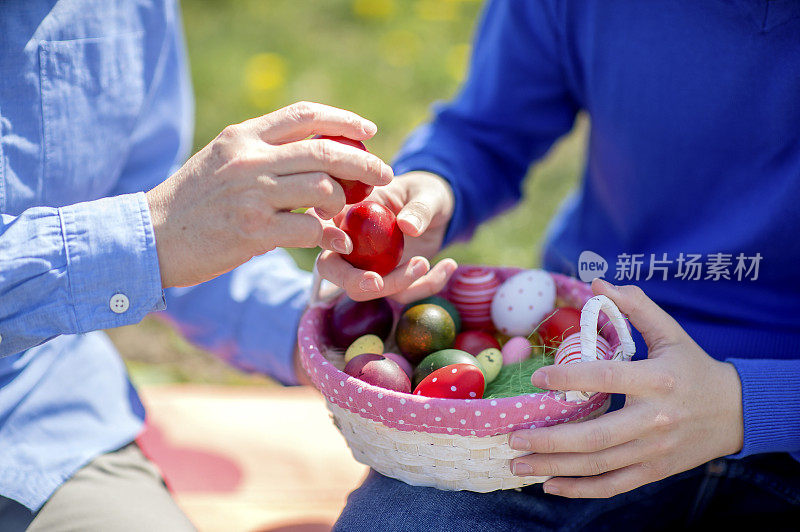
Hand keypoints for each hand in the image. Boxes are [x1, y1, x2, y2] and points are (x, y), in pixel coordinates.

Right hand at [146, 102, 392, 287]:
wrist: (153, 236)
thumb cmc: (191, 201)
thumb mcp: (221, 160)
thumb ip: (261, 152)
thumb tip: (309, 152)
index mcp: (243, 137)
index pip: (304, 115)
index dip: (343, 120)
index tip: (368, 131)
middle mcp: (250, 159)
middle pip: (325, 151)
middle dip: (364, 163)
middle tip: (383, 174)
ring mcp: (253, 195)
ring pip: (323, 188)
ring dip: (341, 203)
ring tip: (339, 214)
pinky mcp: (254, 231)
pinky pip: (310, 230)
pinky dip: (328, 237)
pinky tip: (335, 242)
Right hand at [316, 171, 456, 302]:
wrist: (440, 210)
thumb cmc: (426, 192)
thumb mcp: (428, 193)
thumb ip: (419, 207)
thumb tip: (407, 227)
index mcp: (347, 212)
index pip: (320, 226)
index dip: (325, 239)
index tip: (347, 246)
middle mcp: (349, 241)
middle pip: (331, 269)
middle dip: (351, 280)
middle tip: (378, 283)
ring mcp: (366, 264)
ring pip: (364, 289)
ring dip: (397, 285)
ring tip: (427, 263)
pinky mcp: (388, 279)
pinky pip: (399, 294)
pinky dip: (425, 287)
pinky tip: (448, 266)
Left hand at [508, 278, 743, 497]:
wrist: (735, 412)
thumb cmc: (694, 368)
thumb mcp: (671, 332)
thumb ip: (636, 307)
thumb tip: (598, 283)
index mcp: (656, 380)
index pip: (607, 379)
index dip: (570, 378)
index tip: (536, 378)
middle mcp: (654, 419)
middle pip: (596, 436)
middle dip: (550, 439)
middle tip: (512, 436)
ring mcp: (653, 450)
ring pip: (598, 465)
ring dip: (554, 467)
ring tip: (517, 464)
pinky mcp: (654, 471)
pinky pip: (613, 485)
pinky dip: (580, 489)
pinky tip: (550, 484)